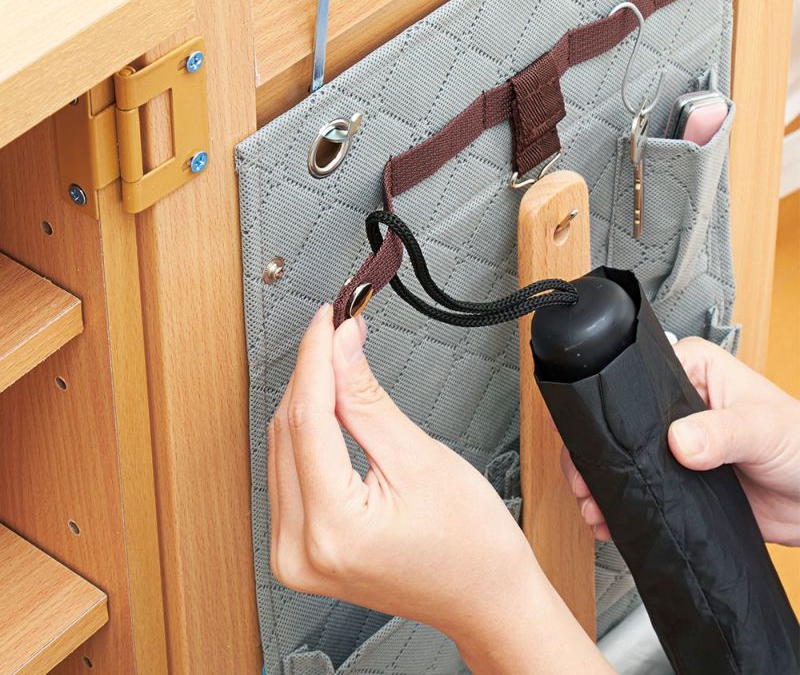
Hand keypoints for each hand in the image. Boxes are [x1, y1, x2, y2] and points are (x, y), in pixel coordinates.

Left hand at [269, 305, 611, 673]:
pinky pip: (289, 470)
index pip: (307, 418)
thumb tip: (342, 348)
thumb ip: (368, 399)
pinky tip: (327, 401)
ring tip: (336, 357)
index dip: (317, 357)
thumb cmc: (470, 546)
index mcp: (333, 529)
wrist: (483, 597)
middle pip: (289, 430)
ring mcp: (293, 553)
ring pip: (283, 446)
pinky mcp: (298, 547)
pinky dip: (307, 430)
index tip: (329, 320)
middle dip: (313, 371)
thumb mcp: (421, 458)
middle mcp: (300, 548)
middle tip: (338, 329)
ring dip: (308, 396)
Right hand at [562, 336, 799, 545]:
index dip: (604, 406)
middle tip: (584, 479)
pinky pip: (636, 490)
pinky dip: (618, 507)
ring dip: (600, 483)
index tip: (588, 435)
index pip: (629, 378)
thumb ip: (722, 431)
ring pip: (618, 458)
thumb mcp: (761, 427)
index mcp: (687, 371)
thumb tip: (680, 441)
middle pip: (613, 422)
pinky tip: (610, 520)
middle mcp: (670, 405)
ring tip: (593, 505)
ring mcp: (667, 445)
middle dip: (593, 453)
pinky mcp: (672, 481)